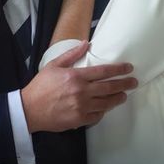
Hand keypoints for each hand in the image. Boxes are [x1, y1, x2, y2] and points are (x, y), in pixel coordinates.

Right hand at [21, 42, 136, 132]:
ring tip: (123, 95)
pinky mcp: (80, 119)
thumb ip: (71, 55)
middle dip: (124, 84)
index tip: (128, 68)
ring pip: (107, 103)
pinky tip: (105, 107)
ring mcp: (82, 107)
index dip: (118, 69)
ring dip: (117, 98)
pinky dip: (103, 111)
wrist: (29, 109)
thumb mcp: (53, 65)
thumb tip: (86, 43)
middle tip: (133, 82)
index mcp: (76, 76)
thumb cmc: (40, 85)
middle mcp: (82, 92)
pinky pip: (97, 116)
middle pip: (109, 87)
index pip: (103, 71)